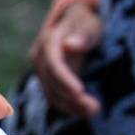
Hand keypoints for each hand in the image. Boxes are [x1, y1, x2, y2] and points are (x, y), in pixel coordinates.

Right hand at [30, 1, 101, 116]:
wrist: (74, 24)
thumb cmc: (85, 23)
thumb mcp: (88, 25)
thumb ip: (81, 35)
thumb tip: (69, 45)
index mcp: (48, 41)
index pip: (53, 65)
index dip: (65, 80)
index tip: (80, 92)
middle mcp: (40, 58)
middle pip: (52, 83)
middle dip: (71, 98)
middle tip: (95, 109)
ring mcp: (41, 71)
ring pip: (51, 94)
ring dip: (71, 106)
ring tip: (94, 111)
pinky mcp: (46, 81)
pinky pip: (54, 97)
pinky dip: (69, 107)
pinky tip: (85, 111)